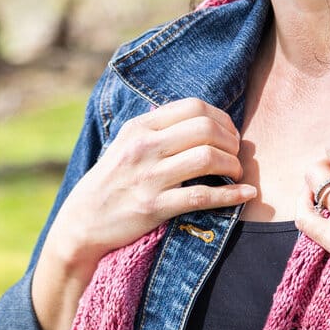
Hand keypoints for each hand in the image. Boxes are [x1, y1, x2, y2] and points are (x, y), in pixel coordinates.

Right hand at [50, 98, 255, 269]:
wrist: (82, 222)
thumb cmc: (111, 182)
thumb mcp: (125, 144)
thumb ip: (158, 129)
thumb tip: (200, 119)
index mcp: (139, 127)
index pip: (194, 107)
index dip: (221, 118)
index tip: (229, 134)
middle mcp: (144, 147)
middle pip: (206, 129)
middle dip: (231, 142)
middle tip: (236, 155)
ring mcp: (149, 177)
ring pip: (208, 159)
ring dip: (233, 166)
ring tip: (235, 174)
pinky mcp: (155, 207)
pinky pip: (203, 196)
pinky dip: (232, 195)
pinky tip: (247, 194)